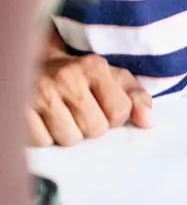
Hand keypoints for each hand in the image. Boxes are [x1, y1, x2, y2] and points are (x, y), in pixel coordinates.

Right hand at [27, 54, 152, 146]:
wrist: (35, 62)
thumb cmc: (79, 74)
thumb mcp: (111, 76)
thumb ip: (135, 96)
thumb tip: (148, 121)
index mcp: (94, 67)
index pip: (120, 111)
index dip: (116, 116)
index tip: (105, 107)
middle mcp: (67, 77)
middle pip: (95, 129)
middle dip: (92, 126)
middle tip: (81, 111)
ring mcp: (40, 93)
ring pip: (70, 139)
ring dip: (69, 133)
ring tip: (64, 115)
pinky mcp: (20, 109)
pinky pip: (43, 142)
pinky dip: (46, 137)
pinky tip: (46, 120)